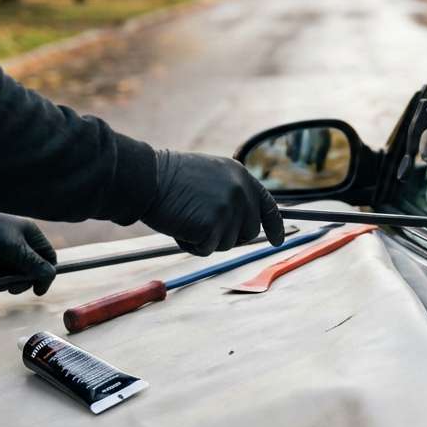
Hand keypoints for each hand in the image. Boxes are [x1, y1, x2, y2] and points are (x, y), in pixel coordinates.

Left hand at [0, 205, 57, 294]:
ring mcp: (8, 250)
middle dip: (25, 281)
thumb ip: (33, 263)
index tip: (37, 290)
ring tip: (1, 286)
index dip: (46, 274)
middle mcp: (22, 242)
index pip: (48, 258)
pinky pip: (5, 273)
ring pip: (19, 273)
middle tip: (12, 288)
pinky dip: (3, 280)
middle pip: (34, 268)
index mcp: (31, 234)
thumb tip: (49, 276)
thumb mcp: (12, 248)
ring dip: (12, 282)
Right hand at [142, 150, 284, 255]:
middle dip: (229, 236)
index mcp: (241, 177)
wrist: (149, 178)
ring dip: (205, 239)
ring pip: (226, 244)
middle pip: (249, 232)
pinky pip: (206, 250)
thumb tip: (243, 221)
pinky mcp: (213, 227)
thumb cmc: (171, 179)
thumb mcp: (211, 176)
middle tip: (203, 225)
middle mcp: (241, 192)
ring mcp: (229, 210)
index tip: (278, 239)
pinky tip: (179, 225)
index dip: (275, 226)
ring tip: (186, 217)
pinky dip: (191, 244)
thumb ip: (231, 193)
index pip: (267, 205)